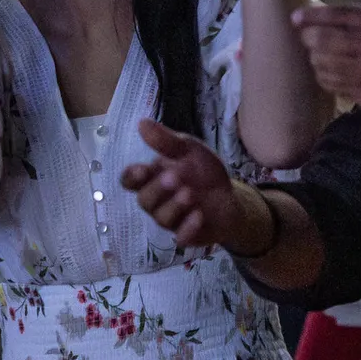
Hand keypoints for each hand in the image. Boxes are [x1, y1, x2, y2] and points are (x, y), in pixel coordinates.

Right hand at [121, 119, 273, 254]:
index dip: (132, 177)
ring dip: (174, 206)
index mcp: (152, 178)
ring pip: (161, 218)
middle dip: (157, 189)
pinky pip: (180, 237)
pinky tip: (199, 215)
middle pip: (144, 200)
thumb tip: (142, 123)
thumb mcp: (190, 150)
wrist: (230, 197)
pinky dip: (188, 228)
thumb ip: (167, 141)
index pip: (130, 181)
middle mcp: (157, 201)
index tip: (142, 170)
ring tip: (189, 194)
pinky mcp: (187, 234)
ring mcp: (171, 219)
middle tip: (174, 177)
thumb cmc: (203, 172)